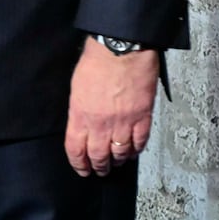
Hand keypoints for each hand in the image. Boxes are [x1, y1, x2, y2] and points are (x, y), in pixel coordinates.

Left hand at [64, 36, 158, 175]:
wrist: (122, 49)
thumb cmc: (96, 61)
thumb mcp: (76, 86)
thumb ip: (79, 109)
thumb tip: (82, 122)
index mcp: (80, 114)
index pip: (76, 148)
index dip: (78, 162)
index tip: (81, 168)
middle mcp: (101, 123)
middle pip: (99, 155)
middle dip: (98, 166)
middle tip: (99, 171)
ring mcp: (123, 122)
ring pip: (120, 152)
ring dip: (117, 160)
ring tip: (115, 163)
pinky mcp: (142, 117)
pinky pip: (140, 142)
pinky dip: (135, 150)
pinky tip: (132, 151)